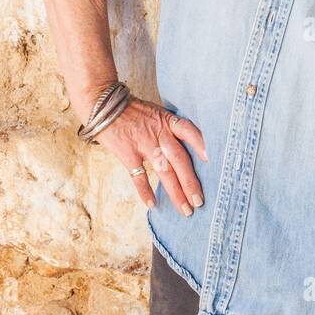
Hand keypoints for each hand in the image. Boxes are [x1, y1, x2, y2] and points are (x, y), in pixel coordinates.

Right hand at [88, 96, 206, 215]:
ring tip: (186, 209)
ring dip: (175, 192)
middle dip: (190, 182)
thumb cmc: (133, 110)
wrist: (102, 104)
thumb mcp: (156, 112)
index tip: (212, 159)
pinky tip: (153, 205)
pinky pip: (138, 176)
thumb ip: (171, 128)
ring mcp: (143, 144)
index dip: (200, 144)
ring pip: (164, 171)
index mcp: (167, 121)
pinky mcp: (127, 153)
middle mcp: (158, 133)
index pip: (188, 131)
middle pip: (179, 159)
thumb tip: (193, 145)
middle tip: (200, 201)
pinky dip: (145, 191)